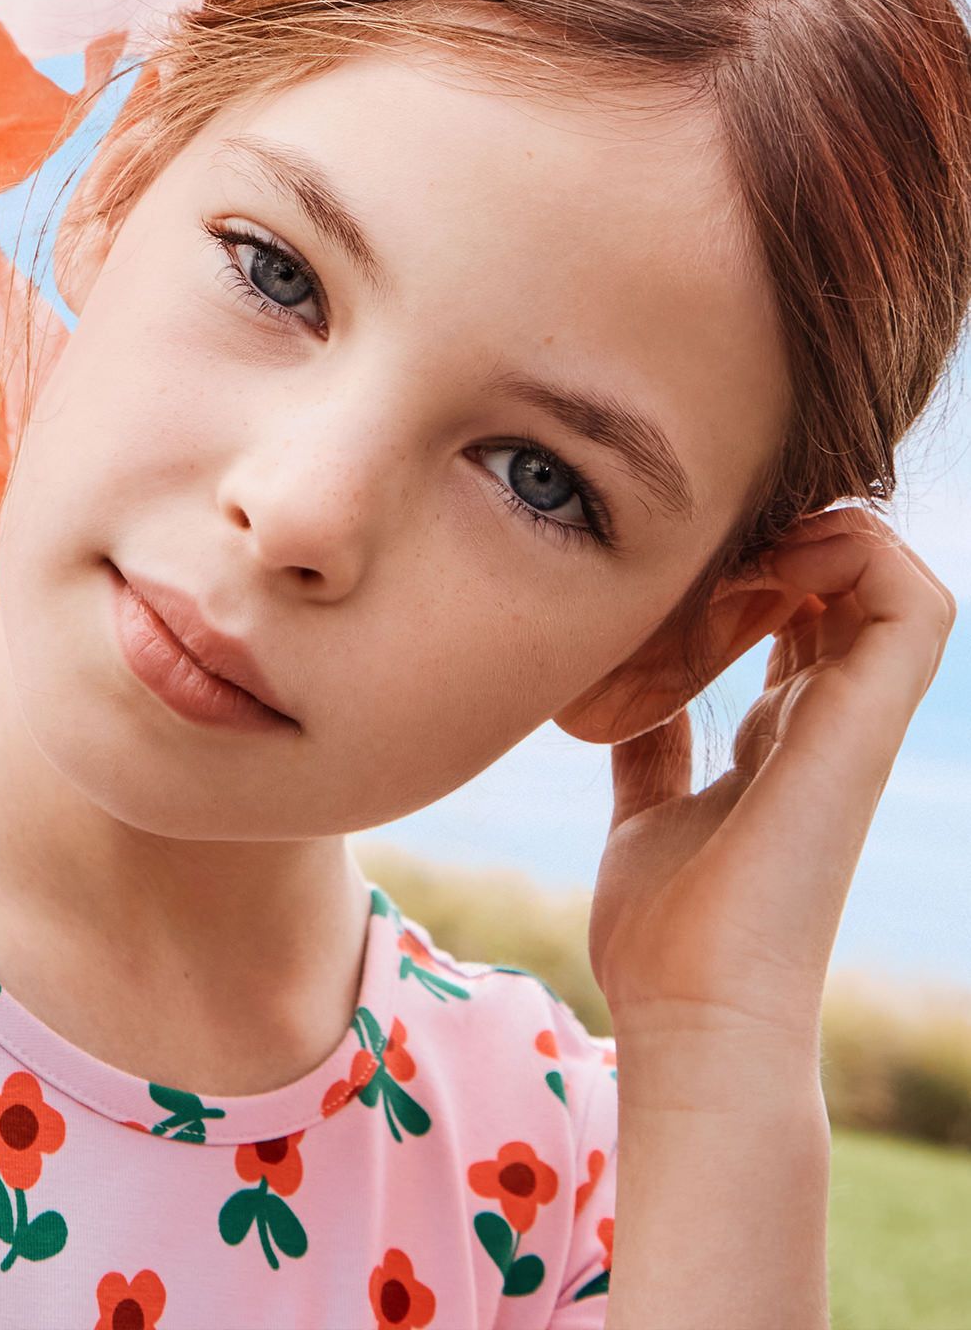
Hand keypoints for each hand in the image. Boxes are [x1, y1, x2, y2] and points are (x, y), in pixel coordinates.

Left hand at [586, 507, 955, 1049]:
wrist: (692, 1012)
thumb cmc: (665, 937)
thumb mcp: (645, 811)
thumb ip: (654, 750)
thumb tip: (633, 700)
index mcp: (779, 738)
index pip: (799, 615)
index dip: (756, 560)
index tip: (682, 556)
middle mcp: (826, 724)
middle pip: (844, 586)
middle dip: (787, 533)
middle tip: (712, 537)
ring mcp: (853, 725)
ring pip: (895, 581)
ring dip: (825, 536)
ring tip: (745, 548)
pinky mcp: (864, 730)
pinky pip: (911, 606)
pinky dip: (855, 556)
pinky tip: (771, 568)